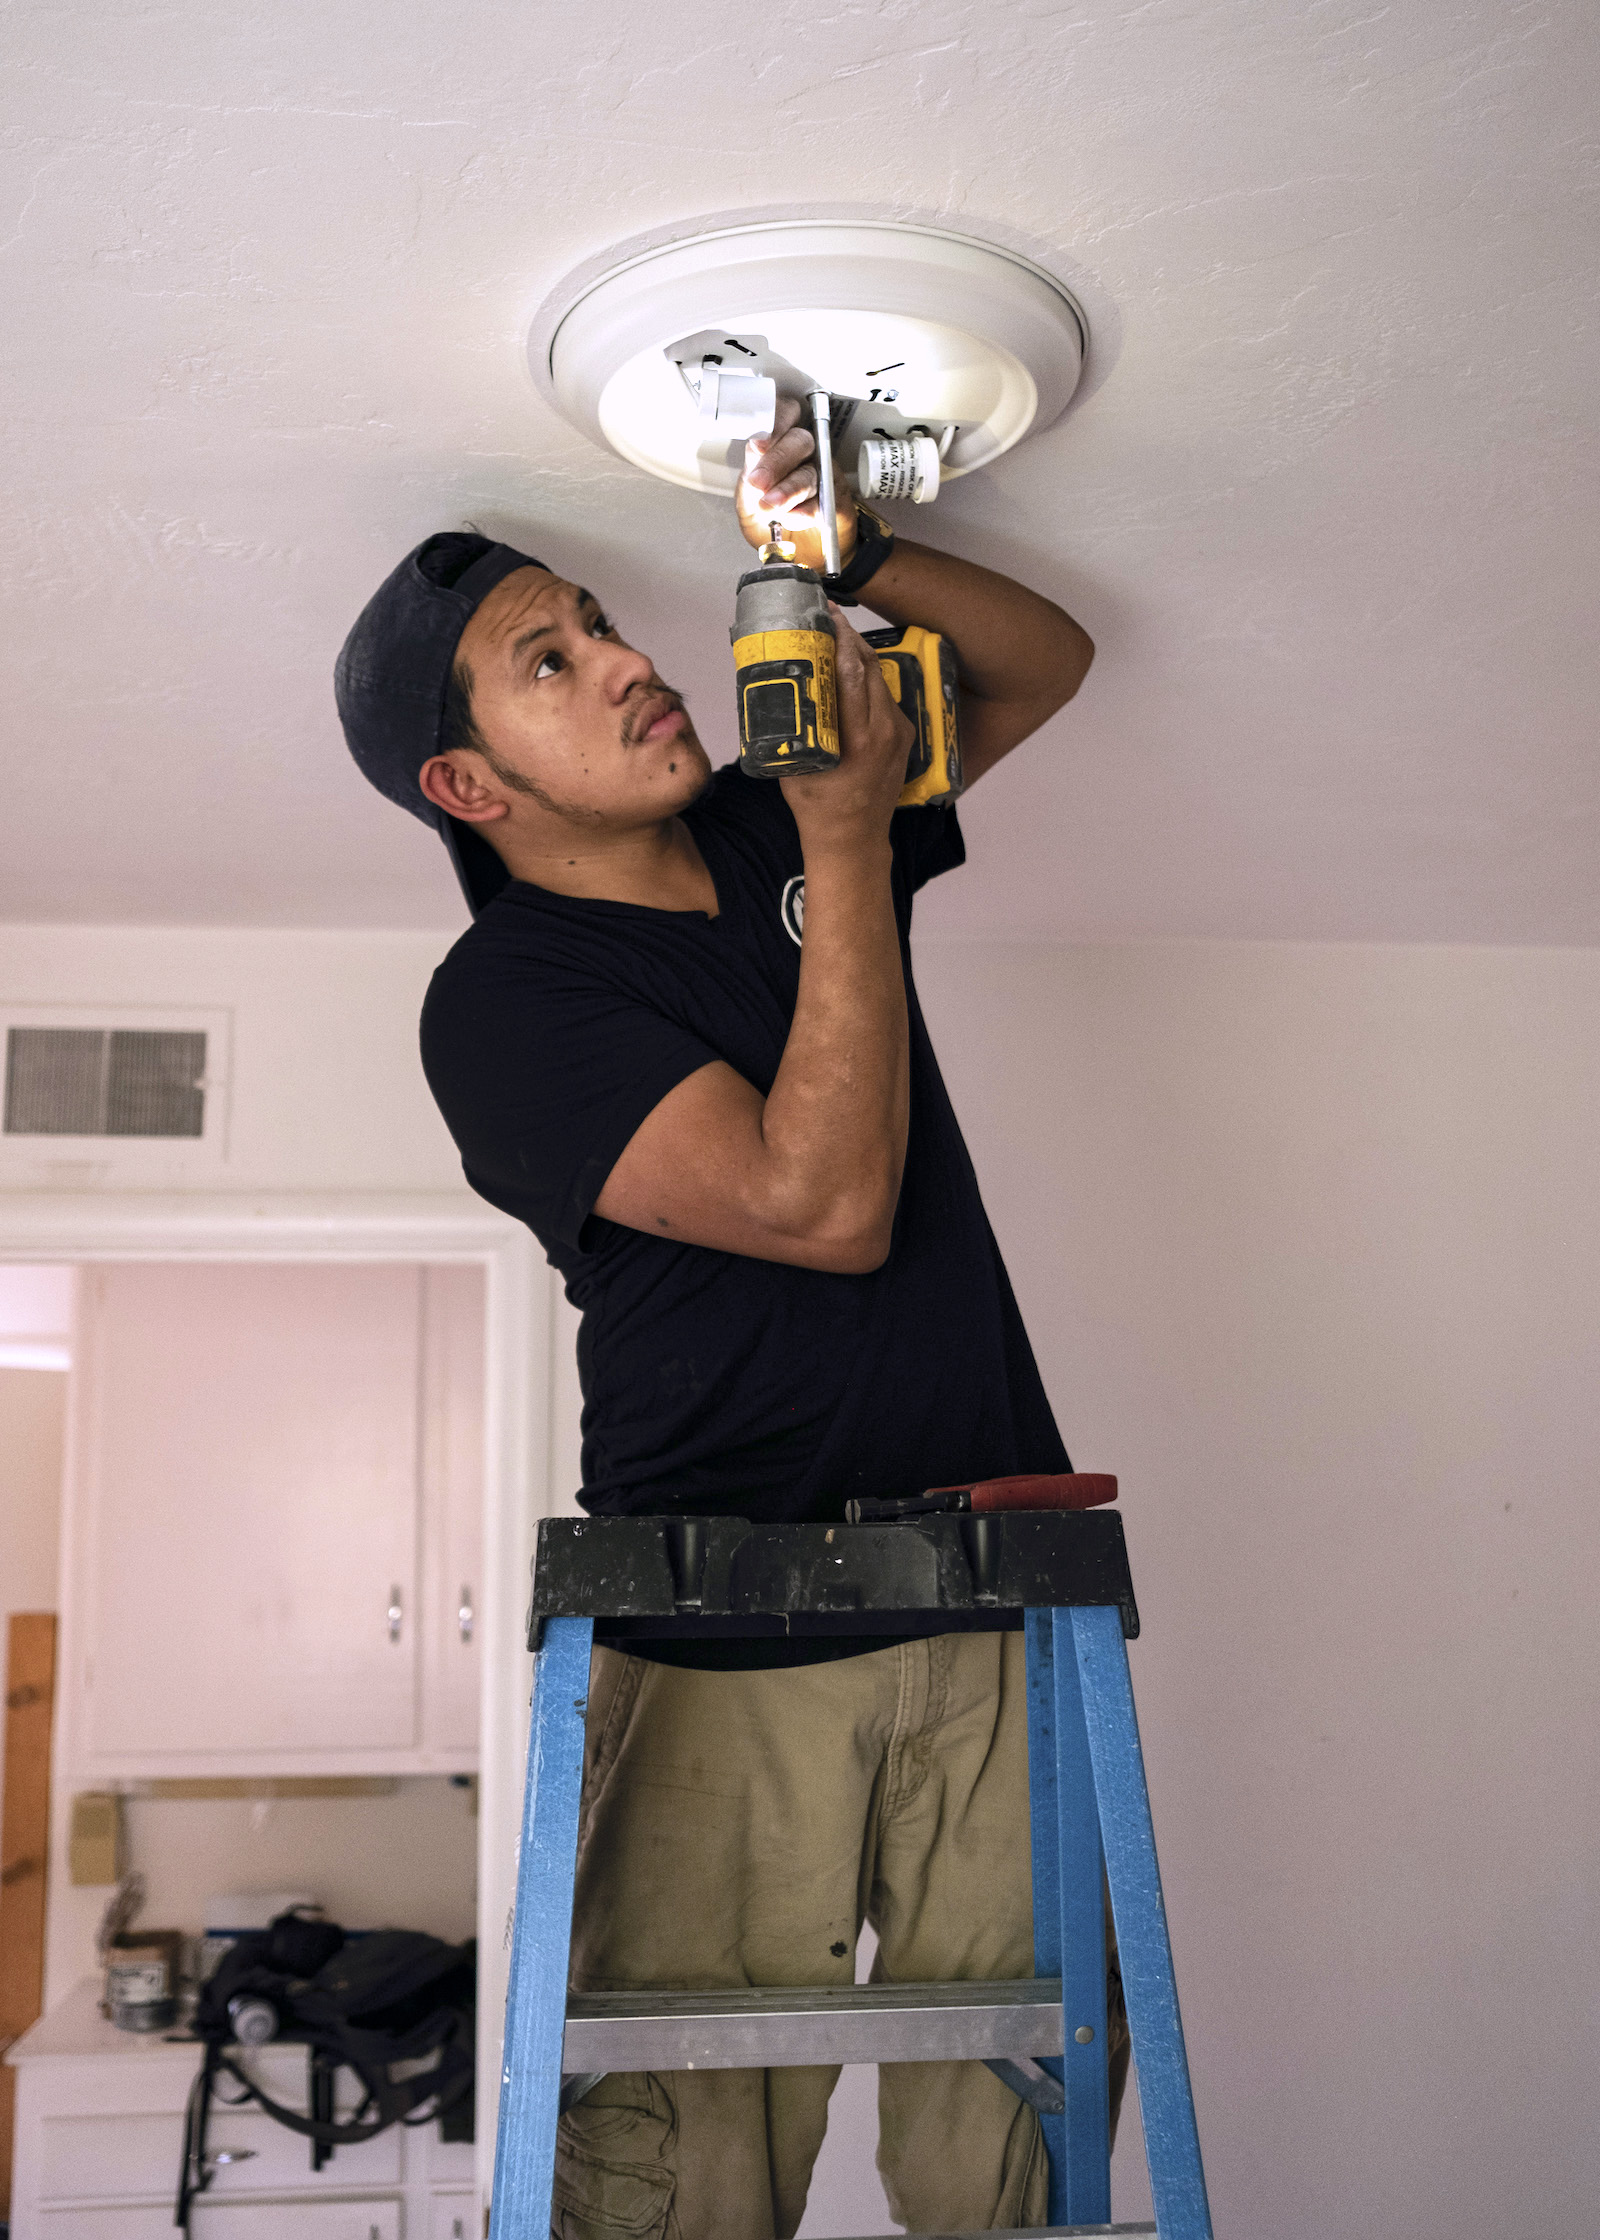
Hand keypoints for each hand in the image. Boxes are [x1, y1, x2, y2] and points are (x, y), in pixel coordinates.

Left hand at [736, 394, 857, 576]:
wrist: (794, 554)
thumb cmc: (771, 522)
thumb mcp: (748, 503)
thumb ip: (749, 478)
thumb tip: (755, 451)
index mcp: (777, 445)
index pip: (783, 415)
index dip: (775, 422)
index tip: (759, 444)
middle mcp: (802, 454)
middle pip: (799, 440)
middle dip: (776, 461)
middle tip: (759, 483)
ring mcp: (822, 474)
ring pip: (810, 471)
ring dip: (788, 489)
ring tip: (771, 507)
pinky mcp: (836, 497)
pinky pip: (824, 497)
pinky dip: (806, 511)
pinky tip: (792, 518)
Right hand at [780, 605, 912, 848]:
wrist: (854, 840)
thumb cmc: (817, 807)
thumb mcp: (793, 764)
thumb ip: (788, 726)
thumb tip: (770, 687)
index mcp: (857, 738)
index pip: (851, 672)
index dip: (839, 637)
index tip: (825, 614)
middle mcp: (884, 730)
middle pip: (869, 666)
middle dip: (847, 637)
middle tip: (826, 617)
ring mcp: (899, 732)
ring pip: (879, 678)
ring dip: (857, 654)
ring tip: (834, 637)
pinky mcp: (904, 734)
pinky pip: (885, 696)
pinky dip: (866, 678)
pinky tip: (848, 671)